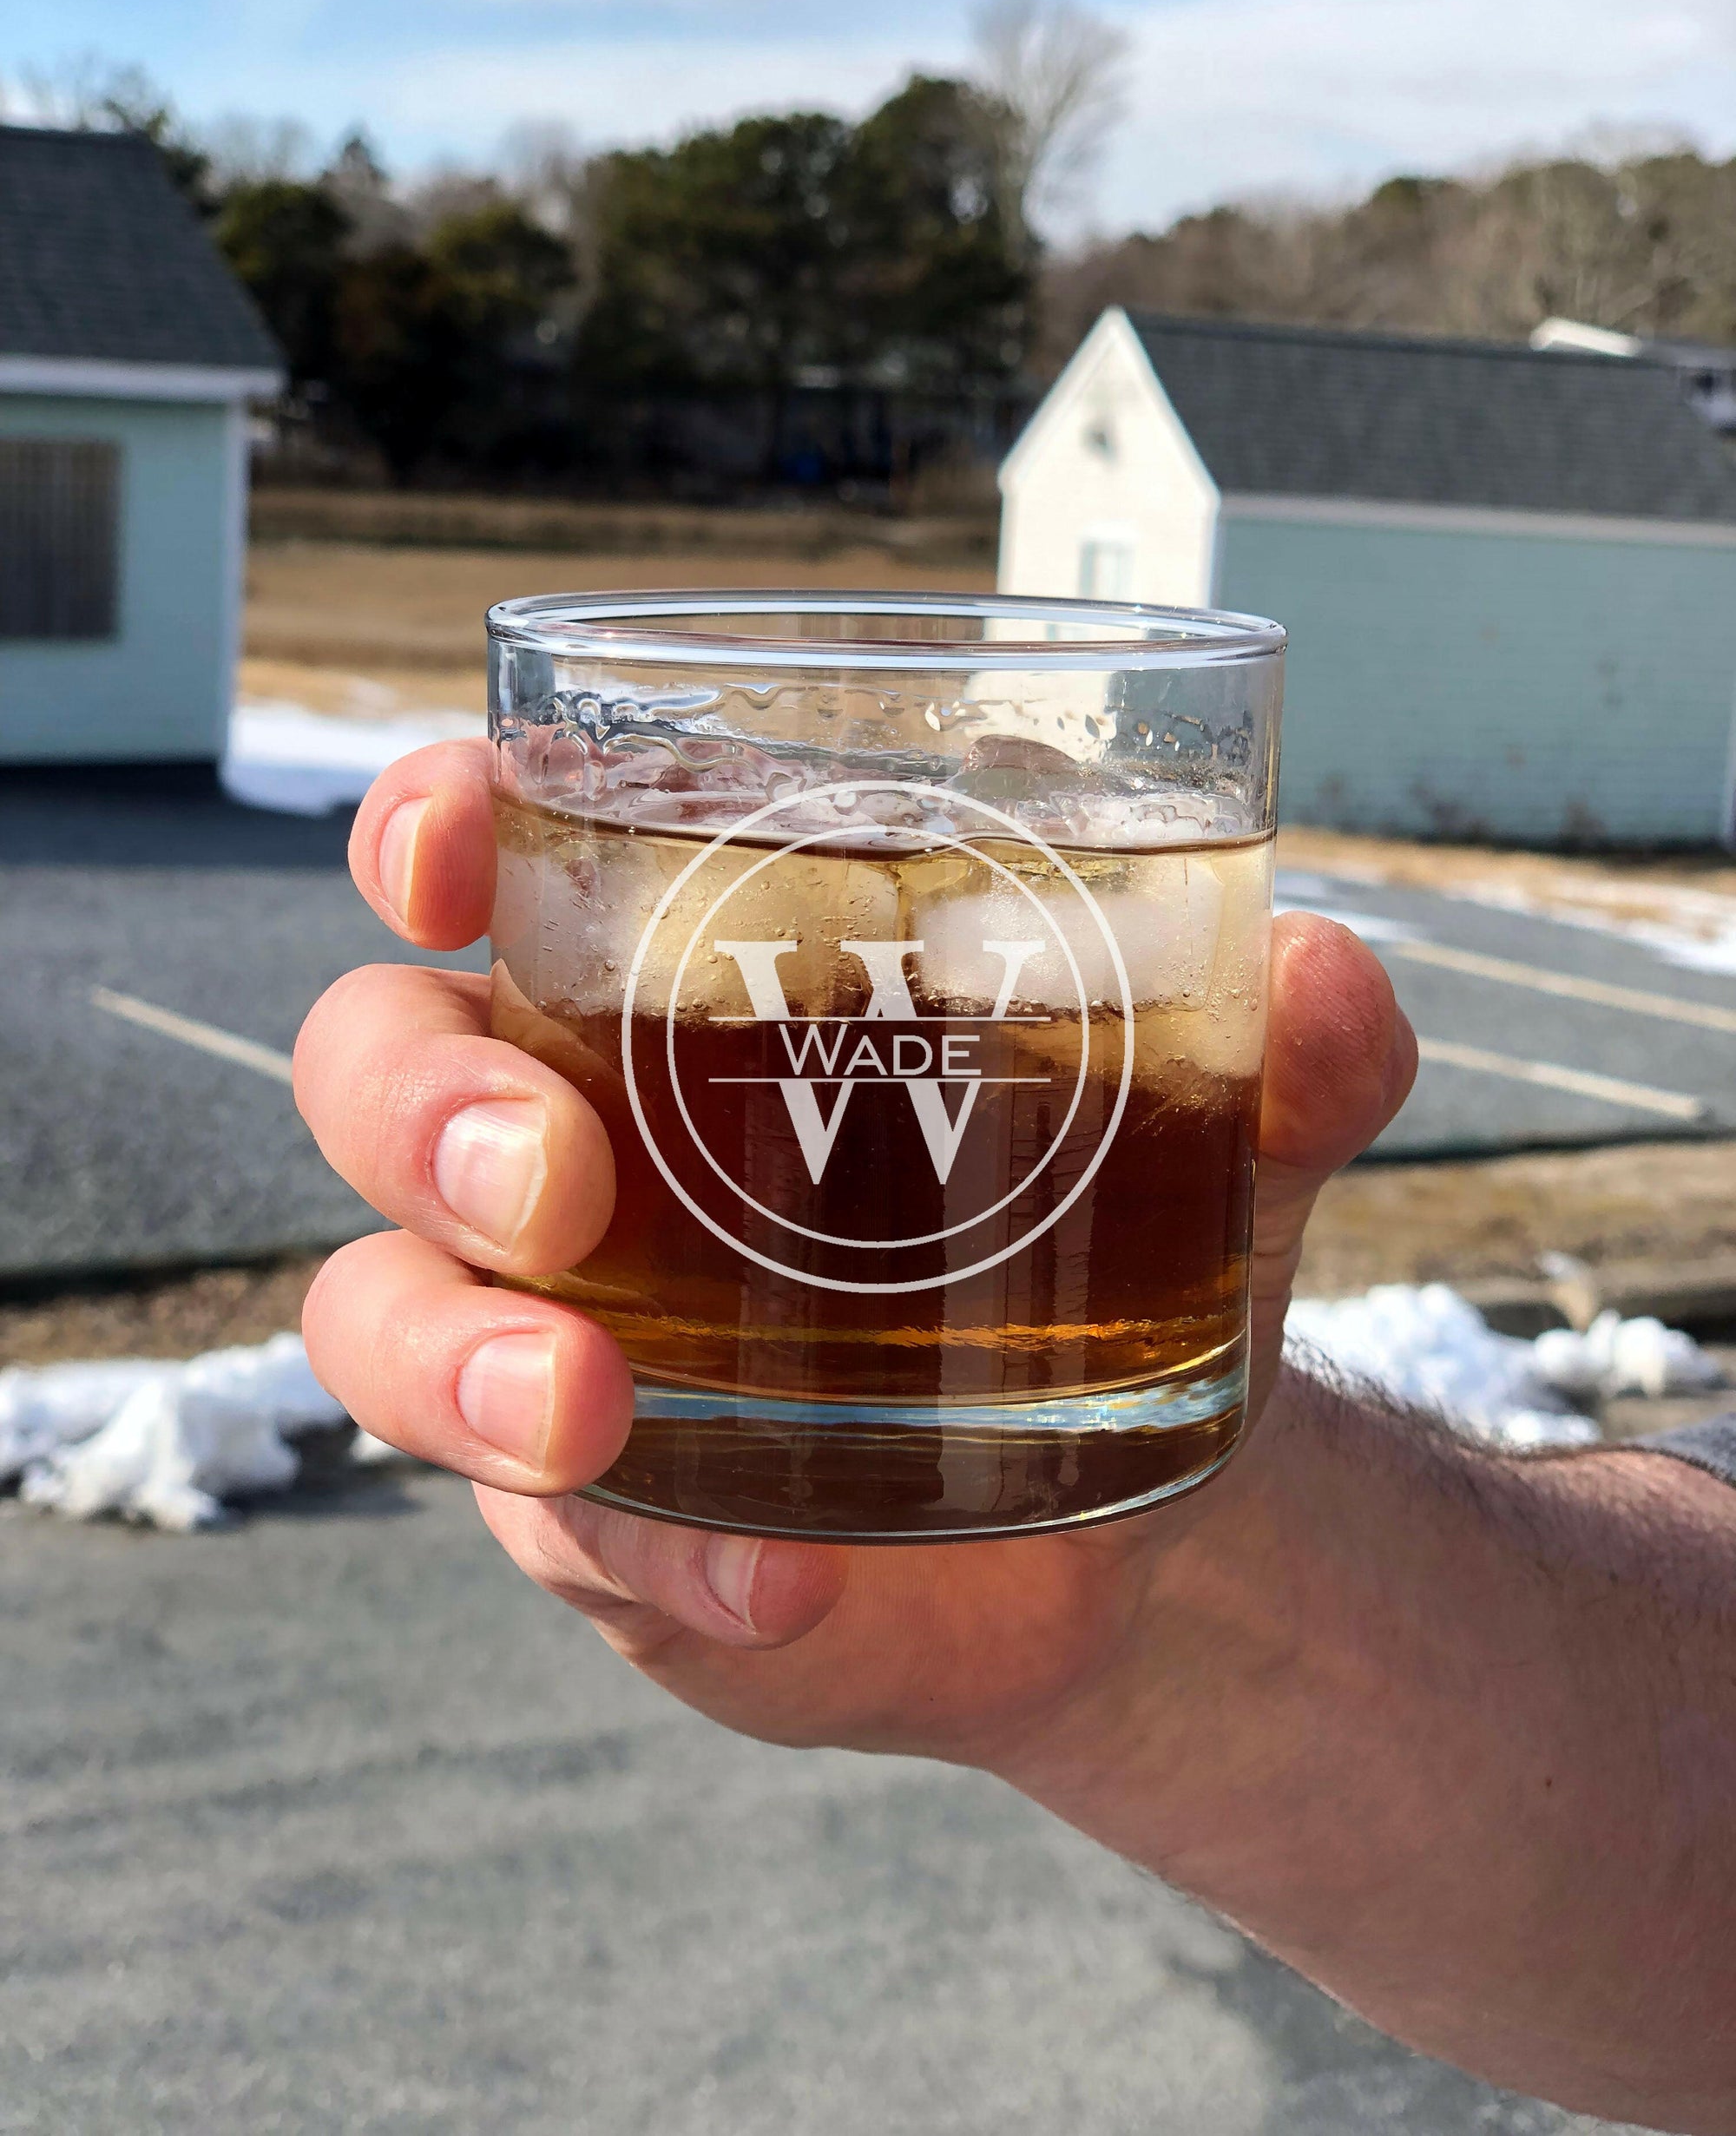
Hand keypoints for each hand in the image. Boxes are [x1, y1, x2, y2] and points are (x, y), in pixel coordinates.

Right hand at [296, 741, 1415, 1777]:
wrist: (1144, 1507)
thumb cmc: (1132, 1237)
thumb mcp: (1229, 1132)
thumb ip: (1296, 1050)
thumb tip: (1325, 975)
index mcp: (682, 977)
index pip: (491, 860)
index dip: (429, 830)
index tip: (448, 842)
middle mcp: (577, 1136)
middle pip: (378, 1069)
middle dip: (425, 1104)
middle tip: (553, 1177)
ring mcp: (562, 1330)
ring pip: (385, 1312)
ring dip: (460, 1357)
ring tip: (593, 1413)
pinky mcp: (599, 1515)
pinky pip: (553, 1532)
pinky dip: (654, 1559)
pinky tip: (778, 1588)